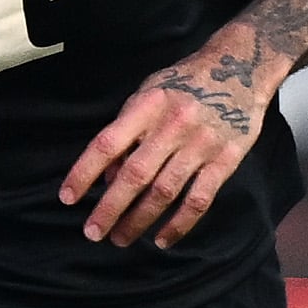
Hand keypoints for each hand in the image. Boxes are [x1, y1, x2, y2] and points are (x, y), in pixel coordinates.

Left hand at [61, 24, 272, 249]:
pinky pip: (199, 200)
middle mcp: (173, 125)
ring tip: (121, 239)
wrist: (240, 67)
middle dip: (110, 208)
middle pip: (135, 175)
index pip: (107, 143)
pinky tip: (162, 240)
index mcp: (147, 106)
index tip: (67, 198)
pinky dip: (179, 224)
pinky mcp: (226, 160)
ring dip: (139, 221)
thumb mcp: (148, 94)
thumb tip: (108, 177)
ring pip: (164, 192)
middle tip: (93, 232)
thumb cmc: (183, 83)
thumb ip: (126, 131)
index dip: (84, 173)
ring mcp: (201, 144)